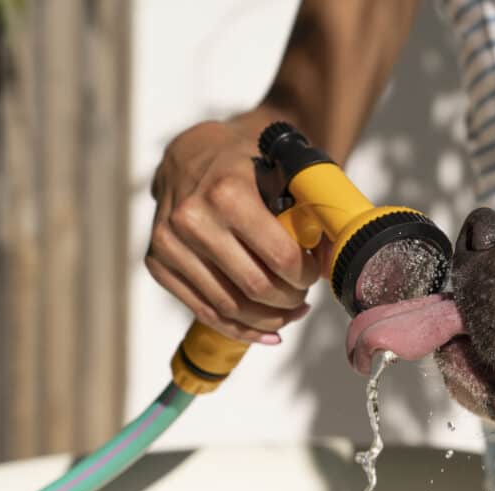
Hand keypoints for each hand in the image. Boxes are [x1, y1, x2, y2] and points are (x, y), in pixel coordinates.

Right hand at [146, 119, 320, 343]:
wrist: (190, 154)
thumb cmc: (243, 164)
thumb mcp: (280, 170)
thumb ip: (307, 207)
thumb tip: (338, 254)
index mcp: (227, 193)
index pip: (280, 257)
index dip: (306, 275)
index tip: (314, 274)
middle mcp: (192, 219)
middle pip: (256, 287)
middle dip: (290, 300)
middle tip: (303, 298)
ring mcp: (169, 244)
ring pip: (230, 307)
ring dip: (269, 319)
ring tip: (289, 314)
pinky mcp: (157, 263)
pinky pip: (205, 312)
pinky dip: (240, 329)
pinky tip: (266, 331)